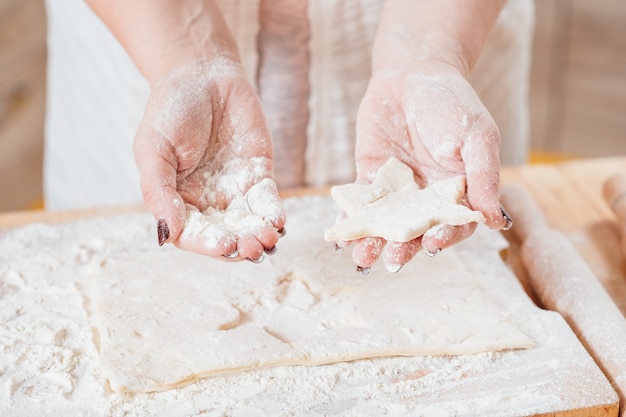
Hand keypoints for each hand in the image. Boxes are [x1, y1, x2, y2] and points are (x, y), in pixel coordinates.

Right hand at [134, 58, 284, 260]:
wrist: (202, 74)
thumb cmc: (169, 110)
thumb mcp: (153, 149)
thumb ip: (158, 191)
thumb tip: (168, 234)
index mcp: (177, 201)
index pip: (193, 235)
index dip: (209, 245)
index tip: (224, 245)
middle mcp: (207, 202)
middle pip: (225, 235)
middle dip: (240, 246)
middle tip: (253, 248)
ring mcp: (234, 190)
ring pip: (249, 224)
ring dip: (260, 236)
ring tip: (268, 239)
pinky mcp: (258, 175)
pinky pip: (267, 201)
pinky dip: (273, 213)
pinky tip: (278, 221)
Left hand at [349, 62, 508, 271]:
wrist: (412, 73)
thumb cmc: (452, 102)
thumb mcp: (478, 137)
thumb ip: (484, 178)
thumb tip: (497, 222)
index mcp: (458, 192)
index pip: (453, 224)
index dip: (444, 237)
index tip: (432, 244)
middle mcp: (427, 197)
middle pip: (415, 231)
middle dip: (403, 248)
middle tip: (392, 260)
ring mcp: (398, 190)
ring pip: (386, 224)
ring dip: (374, 242)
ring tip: (361, 257)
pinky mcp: (371, 178)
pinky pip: (361, 204)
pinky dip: (351, 218)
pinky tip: (341, 232)